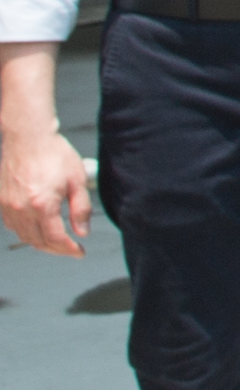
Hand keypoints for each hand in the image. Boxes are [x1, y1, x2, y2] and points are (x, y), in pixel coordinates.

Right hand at [0, 123, 93, 255]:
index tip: (79, 252)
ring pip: (23, 236)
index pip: (55, 239)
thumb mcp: (77, 181)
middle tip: (70, 249)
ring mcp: (8, 205)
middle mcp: (21, 207)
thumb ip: (80, 209)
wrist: (28, 137)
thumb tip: (82, 231)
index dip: (69, 249)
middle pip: (37, 241)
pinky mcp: (1, 200)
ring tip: (56, 241)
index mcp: (42, 204)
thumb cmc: (53, 154)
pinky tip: (37, 228)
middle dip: (56, 249)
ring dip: (40, 242)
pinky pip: (12, 225)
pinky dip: (26, 231)